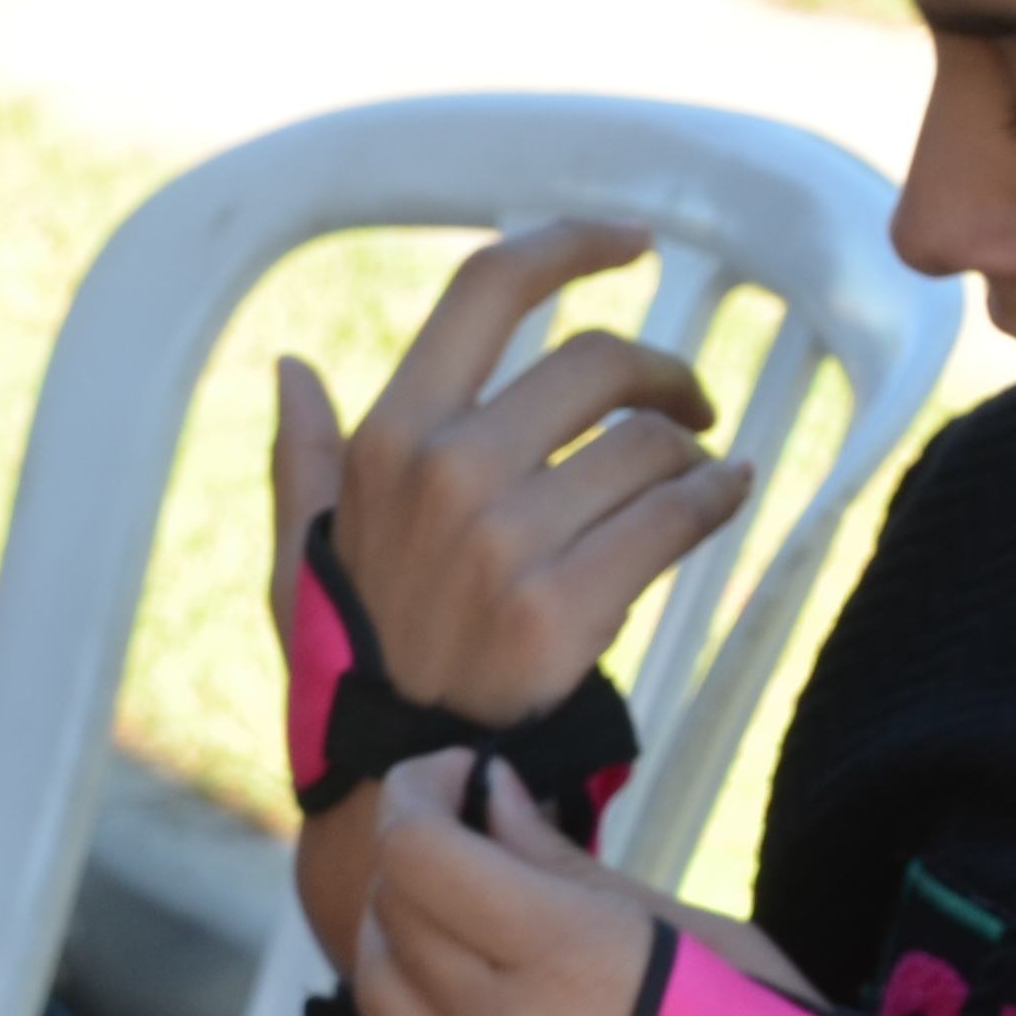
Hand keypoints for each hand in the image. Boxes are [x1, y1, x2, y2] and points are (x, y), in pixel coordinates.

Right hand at [271, 221, 750, 725]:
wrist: (399, 776)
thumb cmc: (356, 657)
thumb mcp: (304, 552)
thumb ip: (305, 459)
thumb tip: (292, 369)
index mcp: (389, 436)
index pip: (487, 288)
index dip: (570, 245)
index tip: (632, 239)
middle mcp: (446, 471)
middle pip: (597, 364)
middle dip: (664, 375)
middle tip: (692, 404)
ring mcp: (505, 542)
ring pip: (649, 446)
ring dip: (695, 452)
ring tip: (701, 473)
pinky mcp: (564, 609)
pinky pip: (676, 519)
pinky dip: (716, 500)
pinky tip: (723, 498)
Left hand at [353, 754, 974, 1015]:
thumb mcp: (705, 939)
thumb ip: (573, 869)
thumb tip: (490, 802)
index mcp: (567, 966)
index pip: (419, 855)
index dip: (419, 792)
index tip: (458, 774)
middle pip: (388, 920)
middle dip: (411, 855)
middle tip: (465, 831)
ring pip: (378, 999)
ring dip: (401, 935)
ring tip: (464, 910)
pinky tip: (469, 997)